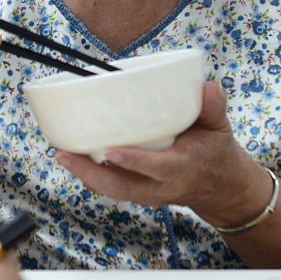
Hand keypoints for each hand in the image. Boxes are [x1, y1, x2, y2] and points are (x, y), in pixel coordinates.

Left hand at [53, 81, 276, 228]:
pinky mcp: (138, 192)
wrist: (219, 186)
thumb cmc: (215, 152)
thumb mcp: (219, 128)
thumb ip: (213, 108)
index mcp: (180, 169)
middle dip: (91, 173)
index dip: (134, 161)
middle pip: (121, 187)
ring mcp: (148, 193)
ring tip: (61, 154)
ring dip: (85, 174)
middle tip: (64, 154)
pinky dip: (91, 175)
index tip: (111, 150)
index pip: (156, 168)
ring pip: (112, 189)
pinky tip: (72, 157)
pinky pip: (112, 187)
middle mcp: (160, 187)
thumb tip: (208, 86)